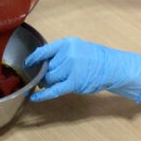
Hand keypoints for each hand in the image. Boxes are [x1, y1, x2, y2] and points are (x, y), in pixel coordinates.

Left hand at [24, 37, 140, 101]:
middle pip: (47, 67)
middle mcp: (67, 54)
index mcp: (67, 43)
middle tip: (45, 78)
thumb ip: (61, 53)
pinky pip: (54, 90)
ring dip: (48, 83)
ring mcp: (70, 68)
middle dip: (44, 74)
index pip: (44, 50)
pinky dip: (43, 95)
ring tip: (50, 84)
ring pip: (50, 78)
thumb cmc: (95, 57)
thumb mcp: (77, 48)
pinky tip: (34, 97)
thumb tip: (42, 63)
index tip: (28, 63)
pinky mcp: (74, 83)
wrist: (112, 66)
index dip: (34, 58)